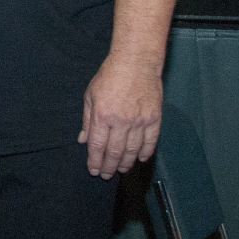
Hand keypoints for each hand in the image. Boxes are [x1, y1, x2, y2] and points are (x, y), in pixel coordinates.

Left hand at [79, 52, 163, 176]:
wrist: (135, 63)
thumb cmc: (109, 77)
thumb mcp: (90, 96)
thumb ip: (87, 121)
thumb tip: (83, 141)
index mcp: (102, 116)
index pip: (97, 146)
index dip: (95, 161)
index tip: (94, 170)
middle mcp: (121, 121)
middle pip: (115, 151)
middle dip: (109, 166)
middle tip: (106, 175)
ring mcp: (140, 120)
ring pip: (133, 149)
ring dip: (126, 163)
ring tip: (121, 170)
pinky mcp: (154, 118)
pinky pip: (151, 141)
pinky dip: (146, 152)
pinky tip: (140, 159)